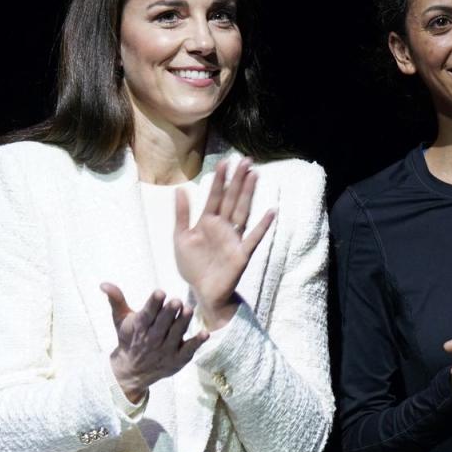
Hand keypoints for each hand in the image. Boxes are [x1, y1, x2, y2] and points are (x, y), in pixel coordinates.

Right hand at [101, 284, 207, 402]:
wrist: (131, 371)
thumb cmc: (128, 338)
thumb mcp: (120, 319)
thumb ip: (116, 300)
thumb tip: (103, 283)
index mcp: (139, 327)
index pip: (147, 314)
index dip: (153, 303)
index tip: (159, 292)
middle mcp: (152, 339)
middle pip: (162, 324)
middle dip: (169, 312)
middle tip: (176, 300)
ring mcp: (166, 350)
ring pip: (175, 335)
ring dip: (183, 323)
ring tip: (188, 310)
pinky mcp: (178, 359)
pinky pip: (188, 351)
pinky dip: (196, 343)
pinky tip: (205, 333)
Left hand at [174, 157, 275, 329]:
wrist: (202, 291)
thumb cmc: (193, 266)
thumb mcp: (181, 238)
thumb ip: (181, 215)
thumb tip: (179, 189)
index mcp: (207, 222)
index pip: (215, 196)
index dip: (220, 180)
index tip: (225, 163)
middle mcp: (223, 227)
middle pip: (232, 199)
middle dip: (238, 180)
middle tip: (246, 161)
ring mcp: (234, 238)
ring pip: (243, 211)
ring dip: (248, 194)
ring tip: (255, 176)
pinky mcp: (242, 253)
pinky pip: (254, 237)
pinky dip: (263, 226)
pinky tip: (272, 212)